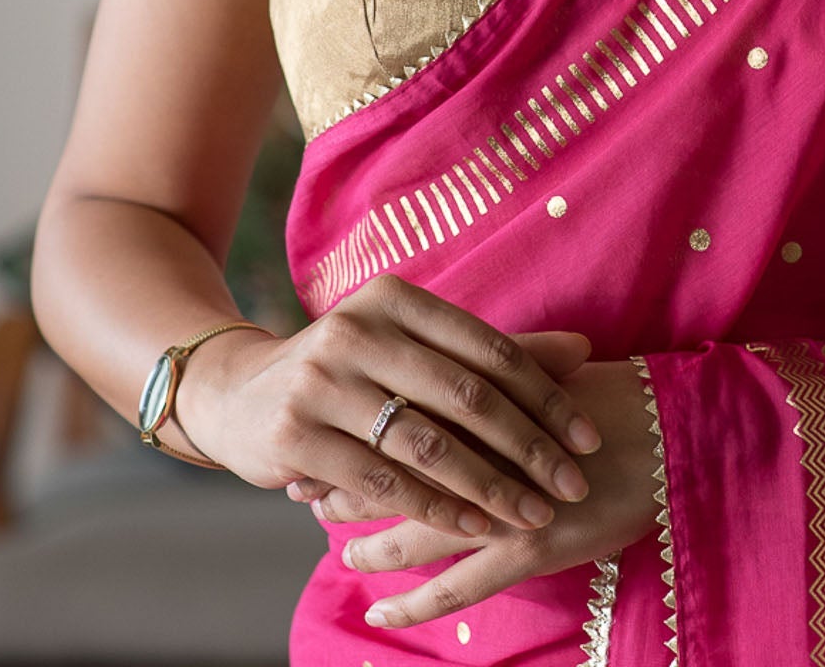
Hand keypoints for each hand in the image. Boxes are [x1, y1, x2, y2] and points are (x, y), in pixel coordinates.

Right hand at [171, 275, 602, 539]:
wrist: (236, 395)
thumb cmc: (350, 370)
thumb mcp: (412, 347)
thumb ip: (491, 353)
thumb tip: (584, 348)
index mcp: (396, 298)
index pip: (489, 349)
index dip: (546, 396)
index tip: (588, 439)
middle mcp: (358, 329)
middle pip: (465, 396)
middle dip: (528, 448)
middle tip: (572, 485)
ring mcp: (322, 381)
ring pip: (427, 444)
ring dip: (489, 487)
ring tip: (532, 515)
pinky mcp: (295, 435)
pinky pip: (382, 482)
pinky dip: (435, 508)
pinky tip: (473, 528)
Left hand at [309, 358, 660, 630]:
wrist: (671, 431)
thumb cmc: (609, 398)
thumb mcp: (544, 372)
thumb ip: (489, 374)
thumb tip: (431, 375)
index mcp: (484, 401)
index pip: (399, 416)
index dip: (357, 430)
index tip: (322, 438)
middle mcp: (485, 449)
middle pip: (395, 470)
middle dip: (348, 483)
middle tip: (310, 493)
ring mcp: (503, 502)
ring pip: (415, 530)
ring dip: (371, 541)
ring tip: (342, 548)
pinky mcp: (528, 545)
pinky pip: (456, 587)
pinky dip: (414, 603)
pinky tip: (381, 613)